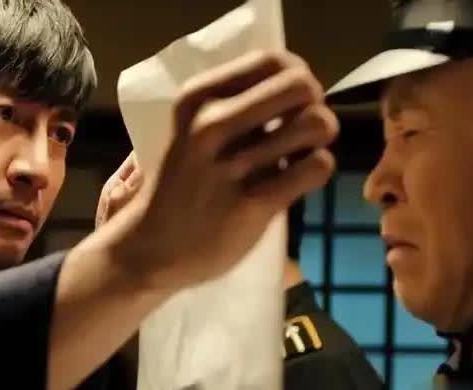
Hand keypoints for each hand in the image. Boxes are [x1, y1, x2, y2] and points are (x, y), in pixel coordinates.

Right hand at [94, 50, 336, 290]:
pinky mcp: (252, 203)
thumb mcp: (193, 130)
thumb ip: (238, 105)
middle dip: (314, 105)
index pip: (272, 60)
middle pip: (300, 86)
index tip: (289, 103)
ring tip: (299, 155)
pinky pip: (316, 167)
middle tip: (299, 130)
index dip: (296, 77)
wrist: (152, 247)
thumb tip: (301, 87)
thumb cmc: (183, 184)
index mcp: (196, 99)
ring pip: (316, 124)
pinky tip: (297, 180)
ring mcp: (230, 166)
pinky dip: (317, 170)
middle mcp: (210, 125)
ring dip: (319, 140)